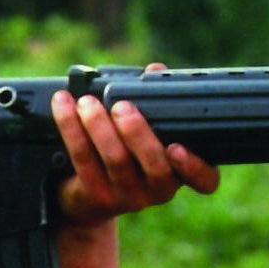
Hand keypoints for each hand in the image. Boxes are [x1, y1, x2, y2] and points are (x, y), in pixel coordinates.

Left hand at [51, 68, 219, 226]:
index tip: (177, 147)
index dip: (195, 166)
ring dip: (99, 126)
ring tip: (86, 102)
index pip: (204, 180)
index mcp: (179, 172)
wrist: (89, 197)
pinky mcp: (96, 196)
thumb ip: (154, 103)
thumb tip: (156, 69)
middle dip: (137, 132)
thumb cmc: (126, 154)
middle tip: (121, 107)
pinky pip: (83, 160)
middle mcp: (158, 190)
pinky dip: (71, 129)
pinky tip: (64, 106)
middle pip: (154, 166)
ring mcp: (128, 196)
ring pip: (116, 161)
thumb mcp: (146, 132)